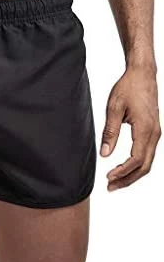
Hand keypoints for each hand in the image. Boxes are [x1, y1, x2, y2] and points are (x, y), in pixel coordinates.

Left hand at [101, 67, 160, 190]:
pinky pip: (148, 154)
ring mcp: (156, 133)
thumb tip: (104, 154)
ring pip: (148, 162)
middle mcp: (154, 134)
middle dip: (128, 179)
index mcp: (145, 129)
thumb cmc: (128, 88)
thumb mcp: (113, 108)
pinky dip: (137, 165)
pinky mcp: (154, 131)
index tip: (108, 177)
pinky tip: (125, 168)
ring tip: (115, 181)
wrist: (142, 74)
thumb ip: (110, 132)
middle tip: (110, 187)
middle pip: (144, 166)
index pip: (136, 160)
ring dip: (132, 174)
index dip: (122, 172)